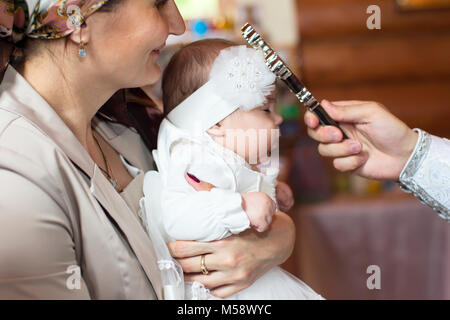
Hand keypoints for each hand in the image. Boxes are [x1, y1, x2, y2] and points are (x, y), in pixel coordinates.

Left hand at [165, 173, 295, 297]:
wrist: (283, 240)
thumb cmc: (259, 223)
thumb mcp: (238, 208)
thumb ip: (213, 194)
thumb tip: (192, 179)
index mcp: (224, 241)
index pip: (186, 248)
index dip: (172, 248)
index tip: (168, 246)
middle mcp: (228, 260)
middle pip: (189, 266)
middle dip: (176, 262)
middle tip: (171, 258)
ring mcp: (235, 275)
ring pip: (201, 282)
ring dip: (188, 277)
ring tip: (182, 271)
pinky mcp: (242, 284)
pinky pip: (218, 292)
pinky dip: (207, 288)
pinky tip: (202, 281)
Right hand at [241, 192, 275, 231]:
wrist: (234, 206)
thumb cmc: (240, 203)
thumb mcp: (253, 197)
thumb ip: (261, 202)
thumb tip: (265, 209)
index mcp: (265, 196)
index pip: (272, 207)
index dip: (265, 212)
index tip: (258, 213)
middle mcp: (267, 203)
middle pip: (271, 215)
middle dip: (263, 218)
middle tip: (253, 216)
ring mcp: (265, 212)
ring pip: (268, 222)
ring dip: (260, 222)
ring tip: (251, 219)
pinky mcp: (261, 219)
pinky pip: (263, 228)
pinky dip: (257, 228)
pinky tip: (251, 223)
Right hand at [304, 100, 418, 180]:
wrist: (405, 156)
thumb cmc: (391, 130)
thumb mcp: (371, 113)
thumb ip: (346, 110)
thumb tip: (324, 105)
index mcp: (343, 115)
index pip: (318, 114)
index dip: (311, 117)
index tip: (313, 121)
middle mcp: (340, 131)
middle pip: (315, 133)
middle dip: (324, 134)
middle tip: (339, 135)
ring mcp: (342, 148)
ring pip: (324, 150)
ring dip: (342, 149)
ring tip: (360, 147)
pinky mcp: (347, 163)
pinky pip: (337, 164)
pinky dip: (351, 162)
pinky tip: (364, 158)